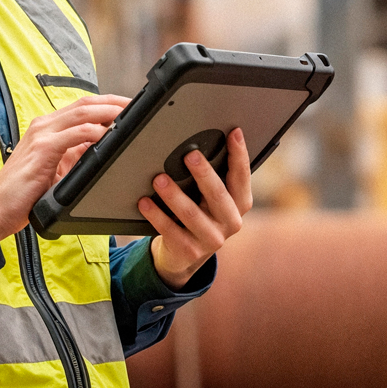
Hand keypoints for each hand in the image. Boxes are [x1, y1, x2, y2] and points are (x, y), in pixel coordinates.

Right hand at [0, 94, 129, 240]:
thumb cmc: (23, 193)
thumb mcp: (55, 168)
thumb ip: (73, 155)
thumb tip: (98, 148)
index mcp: (46, 128)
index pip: (82, 106)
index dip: (107, 103)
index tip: (128, 107)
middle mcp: (43, 125)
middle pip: (86, 103)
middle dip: (113, 102)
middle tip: (136, 106)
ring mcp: (42, 134)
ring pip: (83, 112)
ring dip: (109, 112)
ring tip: (129, 115)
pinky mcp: (43, 148)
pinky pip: (76, 133)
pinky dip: (95, 132)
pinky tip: (109, 135)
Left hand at [138, 127, 251, 289]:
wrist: (185, 254)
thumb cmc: (199, 214)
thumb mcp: (211, 198)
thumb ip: (213, 177)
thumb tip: (200, 143)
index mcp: (239, 204)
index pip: (242, 176)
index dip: (240, 154)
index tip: (234, 133)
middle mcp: (230, 222)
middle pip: (218, 195)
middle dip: (204, 174)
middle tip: (190, 155)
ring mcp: (211, 239)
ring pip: (191, 214)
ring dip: (174, 195)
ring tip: (159, 179)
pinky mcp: (190, 250)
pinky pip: (170, 230)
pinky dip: (156, 214)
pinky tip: (145, 202)